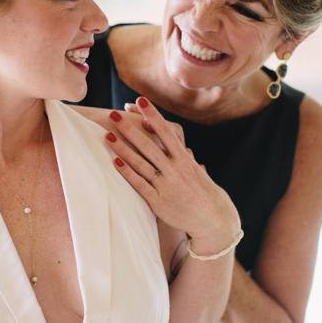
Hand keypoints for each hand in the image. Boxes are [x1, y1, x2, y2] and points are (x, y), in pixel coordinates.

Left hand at [104, 97, 240, 250]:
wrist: (214, 221)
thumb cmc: (205, 194)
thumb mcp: (198, 173)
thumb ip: (187, 160)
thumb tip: (184, 149)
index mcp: (185, 160)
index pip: (166, 132)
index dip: (152, 115)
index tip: (140, 101)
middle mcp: (175, 170)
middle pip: (149, 145)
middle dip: (130, 128)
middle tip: (113, 114)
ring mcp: (166, 186)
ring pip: (141, 163)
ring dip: (123, 148)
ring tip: (107, 135)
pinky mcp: (159, 202)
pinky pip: (140, 184)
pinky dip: (128, 173)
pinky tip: (115, 162)